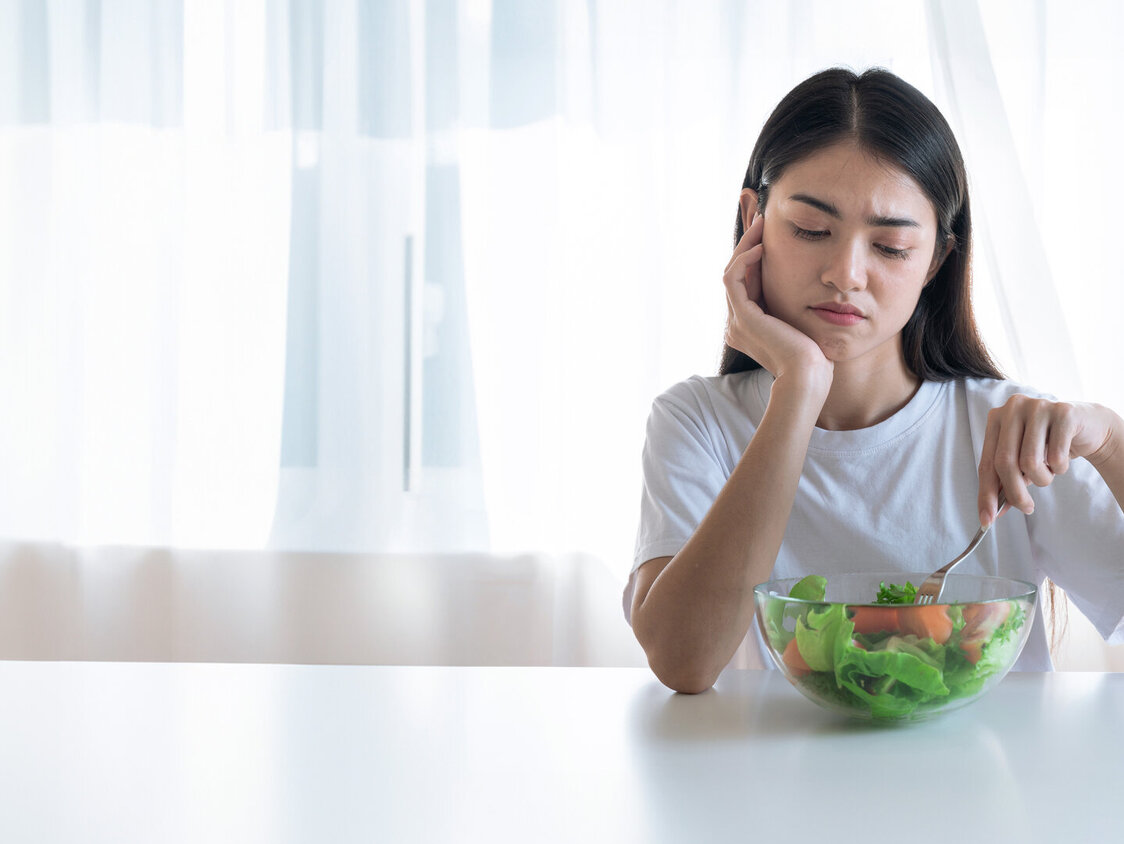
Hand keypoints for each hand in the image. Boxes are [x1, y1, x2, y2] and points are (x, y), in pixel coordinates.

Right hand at [723, 189, 832, 389]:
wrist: (808, 377)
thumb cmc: (814, 356)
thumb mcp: (803, 323)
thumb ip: (797, 305)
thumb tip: (810, 284)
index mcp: (748, 325)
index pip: (746, 281)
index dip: (753, 253)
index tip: (767, 230)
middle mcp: (737, 322)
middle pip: (736, 272)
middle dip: (746, 242)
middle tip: (760, 215)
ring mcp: (737, 320)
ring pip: (732, 271)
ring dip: (746, 244)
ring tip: (762, 223)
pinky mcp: (742, 316)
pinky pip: (734, 278)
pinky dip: (745, 259)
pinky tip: (762, 247)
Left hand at [977, 394, 1120, 524]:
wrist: (1088, 425)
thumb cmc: (1048, 445)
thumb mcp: (1022, 462)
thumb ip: (1005, 482)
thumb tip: (991, 512)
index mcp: (996, 419)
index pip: (986, 463)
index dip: (986, 494)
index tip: (987, 520)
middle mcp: (1013, 408)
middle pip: (1005, 462)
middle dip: (1015, 493)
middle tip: (1026, 508)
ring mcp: (1037, 407)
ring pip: (1030, 462)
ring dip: (1042, 479)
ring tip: (1048, 472)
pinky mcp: (1063, 412)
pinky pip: (1056, 456)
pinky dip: (1059, 468)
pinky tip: (1062, 459)